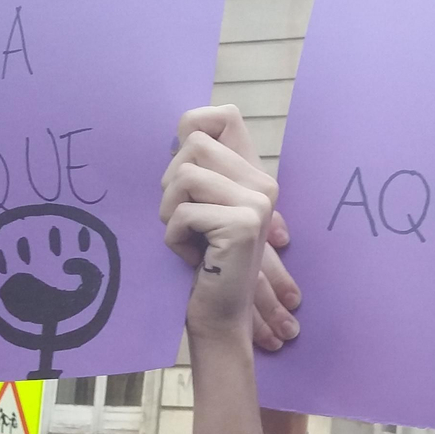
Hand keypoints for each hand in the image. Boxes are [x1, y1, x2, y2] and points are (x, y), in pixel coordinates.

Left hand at [161, 108, 279, 345]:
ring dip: (171, 215)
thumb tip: (185, 127)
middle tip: (186, 223)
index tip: (186, 172)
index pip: (223, 116)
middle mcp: (263, 184)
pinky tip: (196, 258)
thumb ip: (198, 166)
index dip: (193, 129)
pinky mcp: (242, 224)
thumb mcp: (198, 205)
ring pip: (184, 176)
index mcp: (254, 175)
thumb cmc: (202, 262)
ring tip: (191, 240)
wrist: (219, 317)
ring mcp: (257, 203)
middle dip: (172, 187)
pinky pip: (182, 213)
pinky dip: (175, 239)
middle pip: (193, 145)